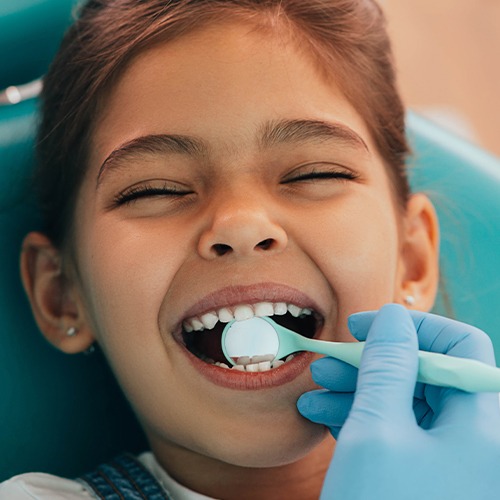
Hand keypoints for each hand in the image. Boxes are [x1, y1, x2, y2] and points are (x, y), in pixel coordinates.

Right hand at [297, 304, 499, 499]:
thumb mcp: (378, 431)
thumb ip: (388, 366)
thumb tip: (393, 318)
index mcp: (482, 425)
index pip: (458, 347)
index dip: (410, 326)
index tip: (364, 325)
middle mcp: (475, 442)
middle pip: (427, 375)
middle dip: (374, 361)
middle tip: (329, 359)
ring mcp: (451, 465)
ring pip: (407, 405)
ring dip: (360, 390)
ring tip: (316, 388)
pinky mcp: (426, 481)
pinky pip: (398, 435)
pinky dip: (363, 420)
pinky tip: (326, 416)